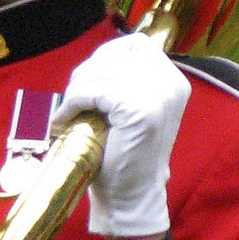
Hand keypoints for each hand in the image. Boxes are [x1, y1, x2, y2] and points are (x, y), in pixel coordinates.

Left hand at [53, 32, 188, 238]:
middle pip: (114, 56)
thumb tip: (95, 58)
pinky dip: (72, 104)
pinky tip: (65, 120)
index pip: (135, 45)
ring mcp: (158, 96)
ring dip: (75, 91)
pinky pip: (92, 92)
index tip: (87, 79)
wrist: (132, 194)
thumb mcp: (133, 106)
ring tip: (68, 112)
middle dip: (85, 74)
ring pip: (99, 73)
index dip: (105, 56)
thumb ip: (126, 79)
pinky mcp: (139, 111)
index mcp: (174, 80)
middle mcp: (171, 83)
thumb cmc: (125, 151)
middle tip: (72, 100)